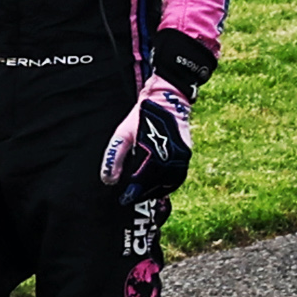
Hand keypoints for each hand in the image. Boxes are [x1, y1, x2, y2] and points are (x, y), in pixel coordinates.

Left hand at [98, 74, 191, 199]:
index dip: (133, 193)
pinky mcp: (187, 152)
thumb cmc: (143, 114)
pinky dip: (169, 182)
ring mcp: (183, 155)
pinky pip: (179, 174)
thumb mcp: (123, 134)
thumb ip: (114, 158)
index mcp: (156, 153)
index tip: (124, 199)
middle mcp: (173, 157)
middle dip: (145, 193)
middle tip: (132, 197)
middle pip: (158, 184)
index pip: (144, 181)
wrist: (167, 97)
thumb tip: (109, 181)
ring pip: (172, 182)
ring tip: (145, 193)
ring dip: (158, 189)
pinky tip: (158, 183)